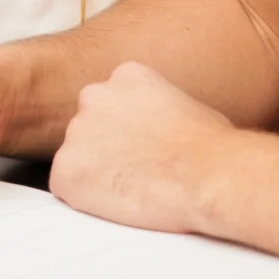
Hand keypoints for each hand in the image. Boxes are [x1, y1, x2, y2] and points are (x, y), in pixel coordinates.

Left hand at [49, 63, 239, 233]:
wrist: (208, 175)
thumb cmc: (212, 149)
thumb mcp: (185, 106)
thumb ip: (155, 109)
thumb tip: (155, 129)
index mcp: (125, 76)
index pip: (111, 104)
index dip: (127, 132)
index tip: (144, 147)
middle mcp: (93, 97)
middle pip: (89, 128)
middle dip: (106, 149)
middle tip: (135, 170)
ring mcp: (76, 133)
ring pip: (77, 158)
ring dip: (96, 173)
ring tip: (135, 188)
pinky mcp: (65, 171)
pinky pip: (68, 187)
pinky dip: (87, 199)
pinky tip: (120, 202)